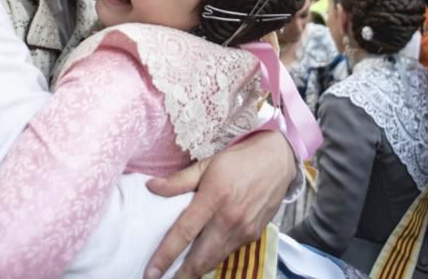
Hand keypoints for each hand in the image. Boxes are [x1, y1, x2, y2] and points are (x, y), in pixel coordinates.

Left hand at [144, 130, 294, 278]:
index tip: (151, 272)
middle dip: (181, 275)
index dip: (165, 255)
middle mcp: (230, 218)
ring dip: (196, 270)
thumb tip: (151, 187)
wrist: (277, 160)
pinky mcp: (253, 235)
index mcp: (214, 197)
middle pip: (200, 258)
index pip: (184, 232)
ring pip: (214, 260)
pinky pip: (228, 252)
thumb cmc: (239, 160)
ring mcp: (244, 230)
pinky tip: (202, 258)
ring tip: (180, 274)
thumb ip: (179, 181)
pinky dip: (213, 257)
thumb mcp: (207, 164)